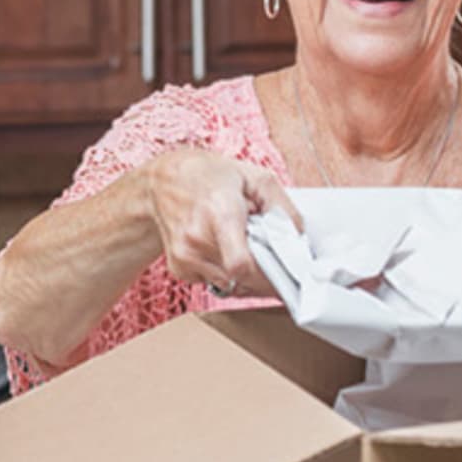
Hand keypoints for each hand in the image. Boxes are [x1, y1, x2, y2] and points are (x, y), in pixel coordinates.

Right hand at [143, 150, 300, 298]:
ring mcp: (185, 256)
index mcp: (220, 213)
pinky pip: (215, 282)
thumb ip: (282, 207)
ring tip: (241, 245)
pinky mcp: (179, 268)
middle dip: (263, 273)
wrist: (163, 181)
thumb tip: (298, 238)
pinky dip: (225, 272)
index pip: (241, 265)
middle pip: (242, 279)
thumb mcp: (255, 177)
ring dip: (245, 274)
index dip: (268, 276)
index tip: (284, 273)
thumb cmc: (210, 176)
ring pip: (231, 285)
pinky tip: (222, 249)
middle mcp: (198, 238)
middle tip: (269, 255)